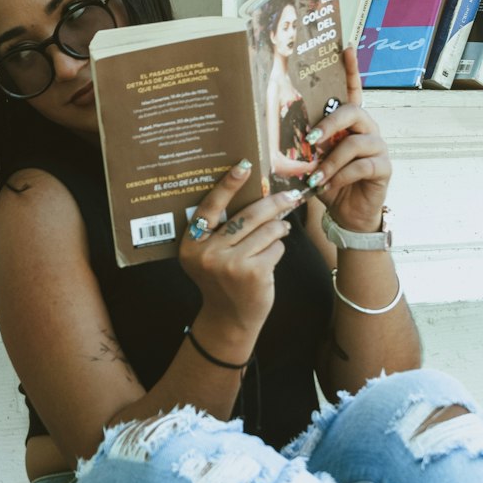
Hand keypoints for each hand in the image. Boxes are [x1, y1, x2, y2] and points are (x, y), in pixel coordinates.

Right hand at [179, 162, 306, 343]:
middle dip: (273, 203)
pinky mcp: (253, 273)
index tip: (244, 165)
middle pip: (247, 216)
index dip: (228, 184)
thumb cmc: (223, 278)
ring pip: (266, 230)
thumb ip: (221, 229)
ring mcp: (231, 264)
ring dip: (279, 228)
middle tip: (290, 196)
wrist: (229, 317)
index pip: (211, 206)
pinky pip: (275, 247)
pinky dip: (278, 248)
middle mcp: (208, 253)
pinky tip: (271, 257)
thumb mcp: (211, 254)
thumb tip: (255, 192)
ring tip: (280, 230)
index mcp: (191, 244)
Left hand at [304, 45, 390, 232]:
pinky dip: (341, 176)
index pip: (353, 92)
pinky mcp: (384, 168)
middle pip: (353, 112)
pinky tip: (329, 186)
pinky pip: (362, 165)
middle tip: (311, 139)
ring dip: (331, 162)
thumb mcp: (314, 163)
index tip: (347, 48)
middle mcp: (367, 130)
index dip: (351, 70)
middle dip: (329, 124)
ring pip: (355, 143)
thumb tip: (279, 135)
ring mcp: (378, 148)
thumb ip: (308, 147)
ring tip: (316, 177)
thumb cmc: (330, 184)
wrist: (347, 216)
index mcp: (350, 124)